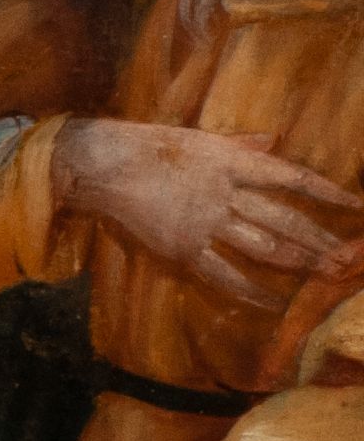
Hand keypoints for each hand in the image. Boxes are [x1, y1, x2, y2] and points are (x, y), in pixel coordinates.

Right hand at [53, 113, 361, 311]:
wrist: (102, 164)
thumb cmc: (149, 146)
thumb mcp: (200, 138)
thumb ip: (240, 144)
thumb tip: (272, 141)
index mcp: (231, 160)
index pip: (291, 178)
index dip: (327, 193)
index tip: (356, 205)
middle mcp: (224, 191)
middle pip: (285, 219)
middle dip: (320, 240)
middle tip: (347, 259)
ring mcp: (204, 221)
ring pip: (263, 246)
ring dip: (298, 263)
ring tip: (326, 275)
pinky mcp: (182, 247)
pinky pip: (224, 274)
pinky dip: (252, 292)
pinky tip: (273, 302)